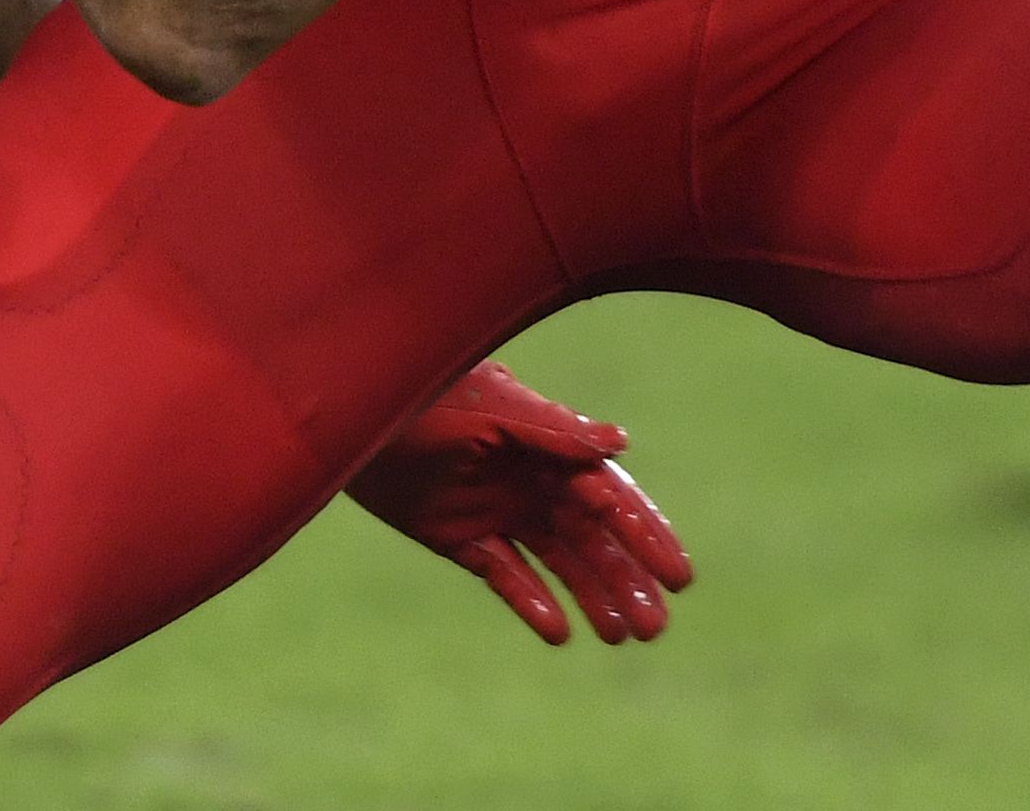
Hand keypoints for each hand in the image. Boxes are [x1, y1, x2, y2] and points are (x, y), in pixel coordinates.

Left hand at [347, 361, 692, 647]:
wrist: (350, 410)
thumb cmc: (421, 394)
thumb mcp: (488, 411)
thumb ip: (552, 431)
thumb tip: (622, 442)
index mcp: (545, 444)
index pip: (609, 496)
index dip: (645, 535)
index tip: (679, 576)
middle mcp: (528, 479)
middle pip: (590, 537)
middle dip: (626, 579)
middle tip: (656, 627)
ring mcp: (495, 509)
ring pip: (556, 561)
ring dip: (590, 595)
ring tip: (621, 635)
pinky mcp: (458, 536)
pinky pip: (504, 574)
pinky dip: (531, 601)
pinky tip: (559, 631)